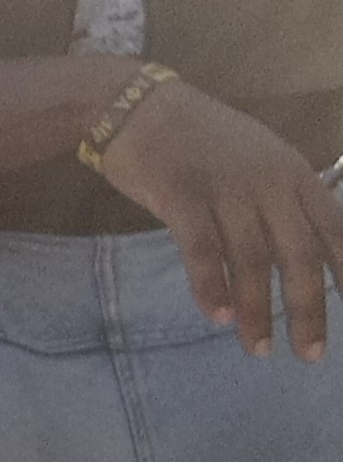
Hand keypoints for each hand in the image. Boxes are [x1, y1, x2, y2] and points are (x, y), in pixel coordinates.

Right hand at [92, 74, 342, 355]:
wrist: (138, 107)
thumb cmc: (201, 139)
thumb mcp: (260, 159)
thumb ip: (285, 200)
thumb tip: (306, 253)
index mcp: (294, 173)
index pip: (335, 230)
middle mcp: (268, 183)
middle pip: (298, 256)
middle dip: (308, 310)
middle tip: (311, 355)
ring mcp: (226, 189)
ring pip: (252, 260)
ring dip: (258, 310)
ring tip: (258, 348)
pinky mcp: (183, 196)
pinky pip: (204, 250)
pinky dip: (212, 285)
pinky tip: (219, 315)